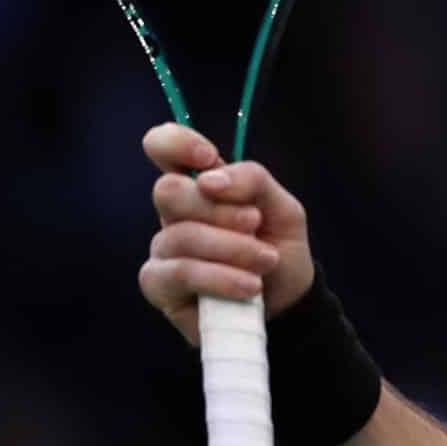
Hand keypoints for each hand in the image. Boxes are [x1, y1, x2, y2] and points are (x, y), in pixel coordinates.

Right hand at [140, 123, 315, 345]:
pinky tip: (249, 287)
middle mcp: (175, 213)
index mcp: (200, 185)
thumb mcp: (282, 209)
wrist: (287, 302)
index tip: (208, 157)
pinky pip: (180, 273)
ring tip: (266, 262)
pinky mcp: (159, 284)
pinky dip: (221, 278)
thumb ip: (253, 181)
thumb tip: (210, 180)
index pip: (164, 146)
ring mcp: (163, 248)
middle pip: (168, 190)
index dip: (177, 143)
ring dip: (233, 249)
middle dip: (220, 209)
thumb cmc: (278, 249)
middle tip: (255, 224)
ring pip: (181, 236)